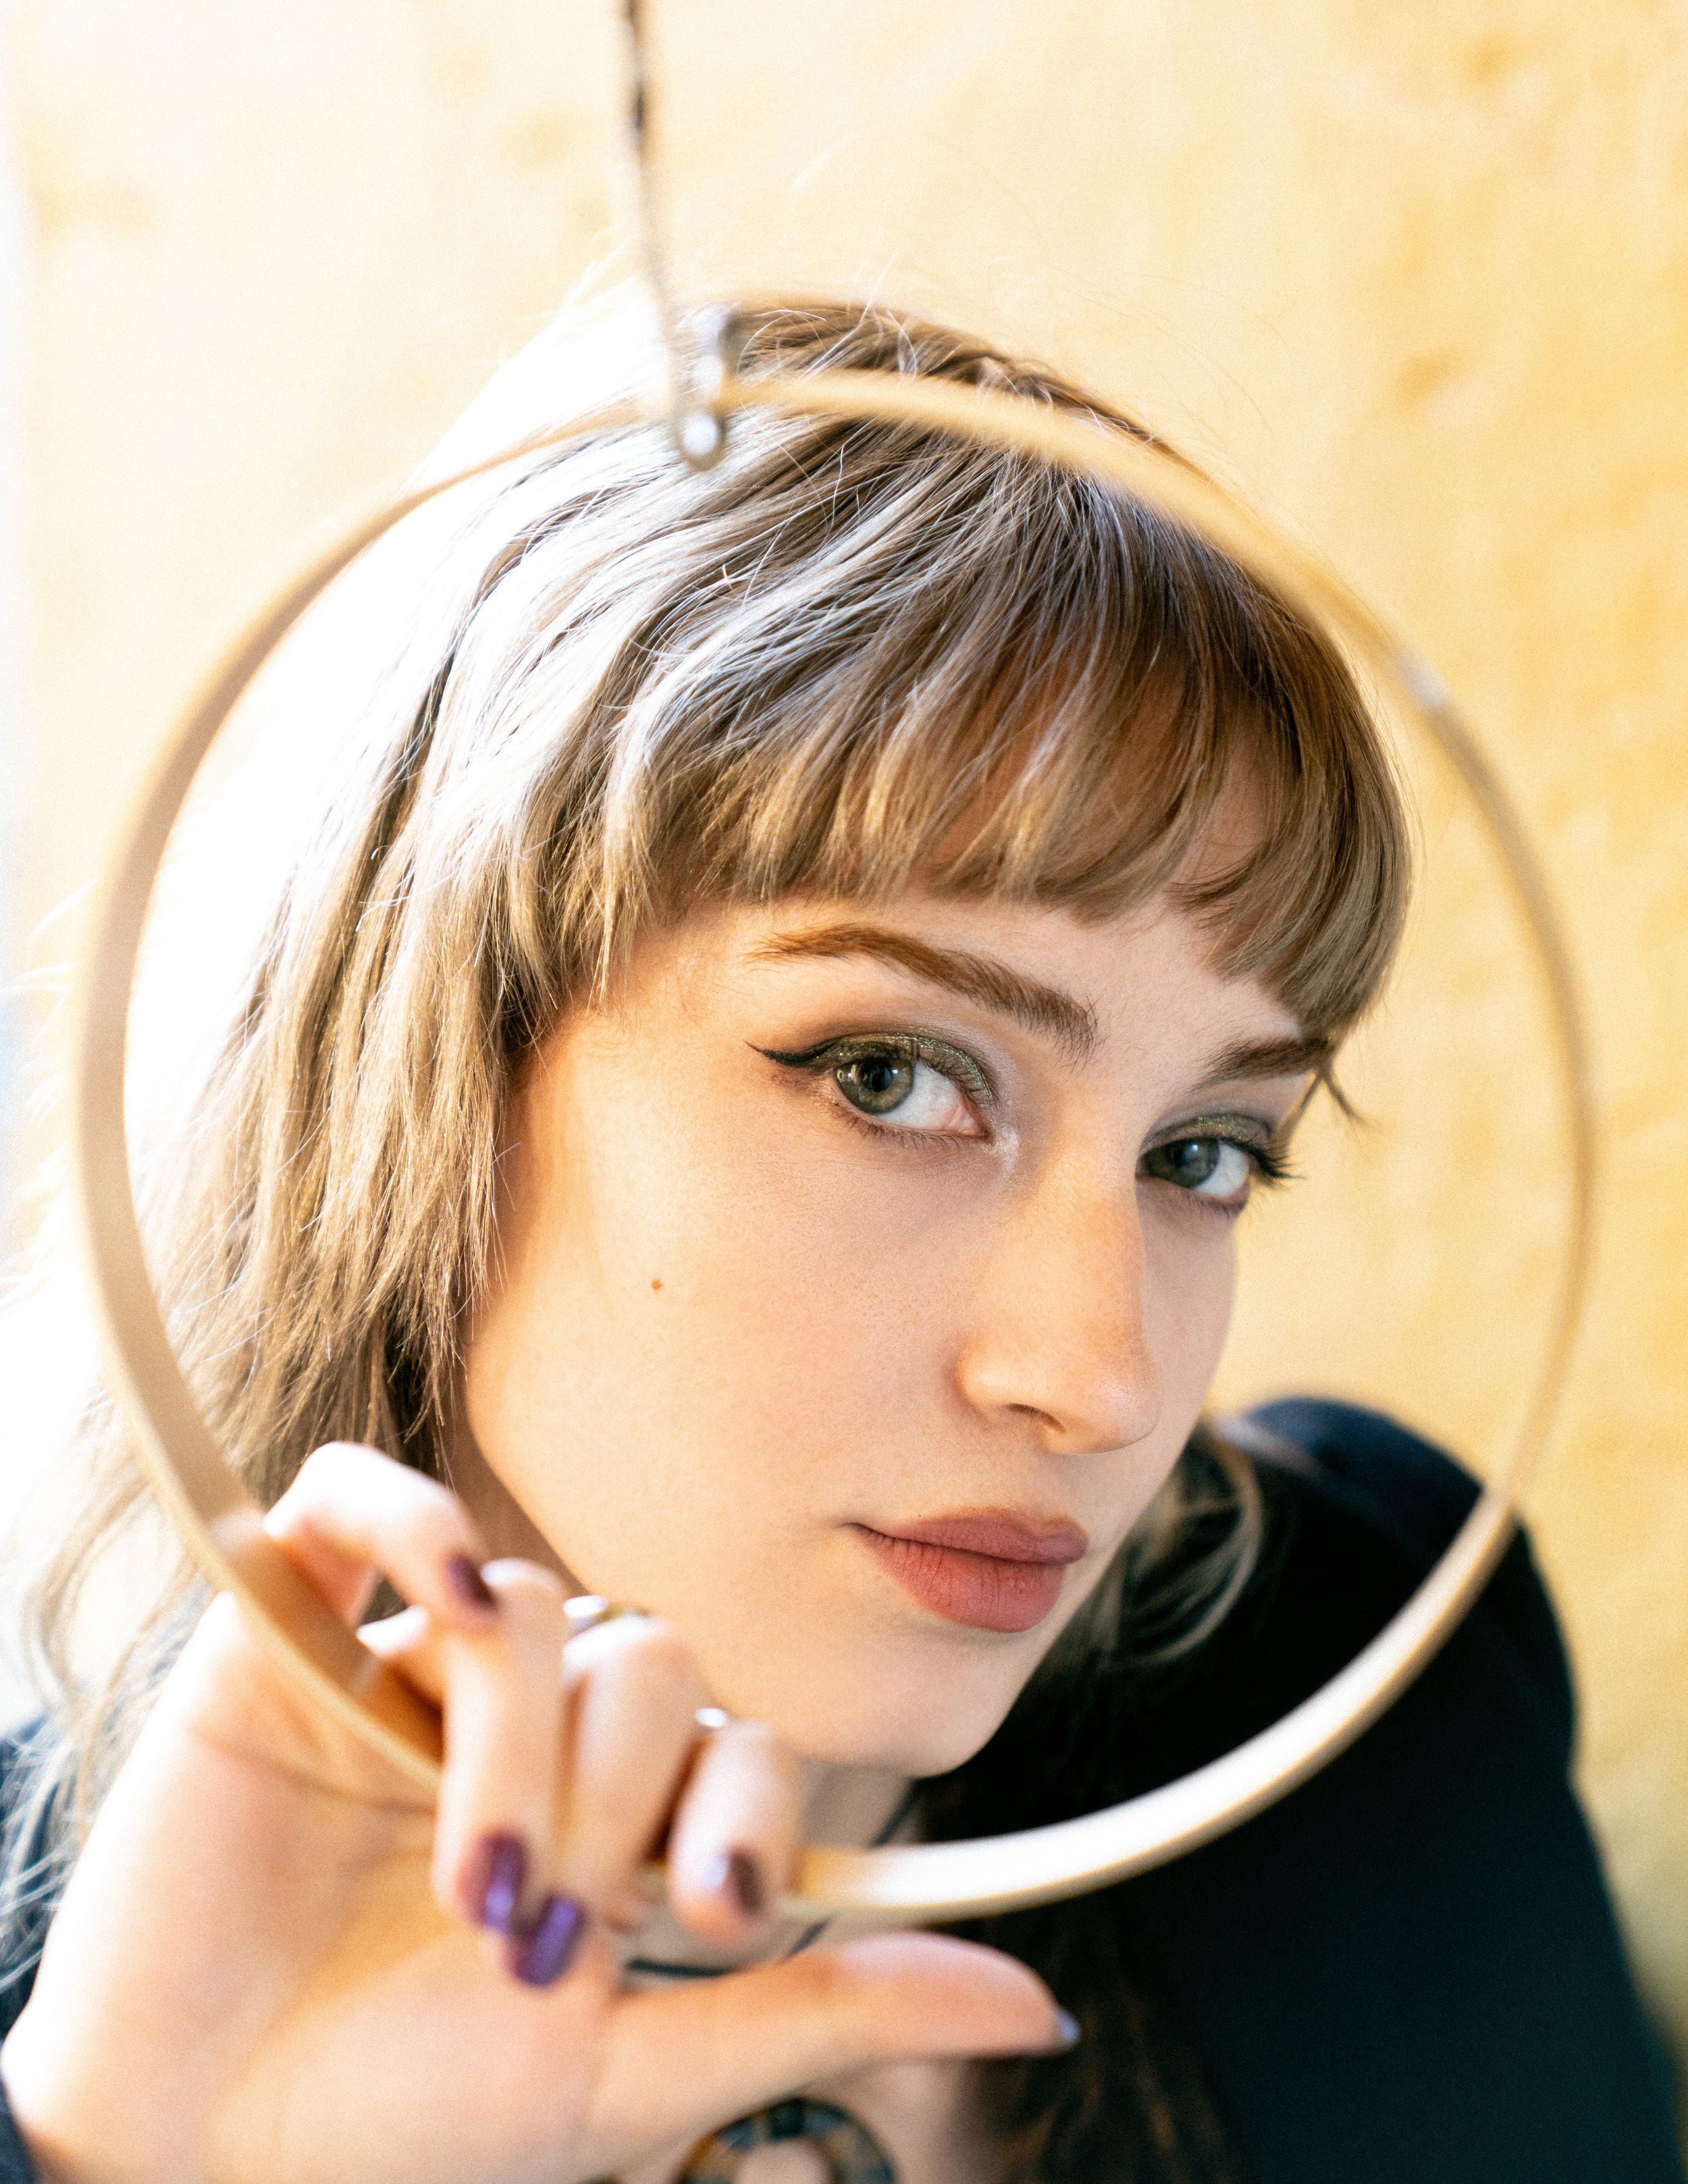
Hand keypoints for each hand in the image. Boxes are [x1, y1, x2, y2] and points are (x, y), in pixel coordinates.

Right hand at [0, 1443, 1069, 2183]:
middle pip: (646, 1668)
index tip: (708, 1913)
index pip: (741, 1740)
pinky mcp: (290, 1626)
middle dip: (608, 1807)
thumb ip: (823, 2011)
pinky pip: (364, 1498)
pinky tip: (452, 1597)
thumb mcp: (637, 2079)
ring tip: (471, 1884)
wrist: (196, 2150)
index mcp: (621, 1814)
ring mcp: (413, 1667)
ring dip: (521, 1750)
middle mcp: (533, 1725)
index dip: (745, 1808)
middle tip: (535, 1938)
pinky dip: (415, 1524)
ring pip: (534, 1613)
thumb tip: (1040, 2010)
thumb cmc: (409, 2129)